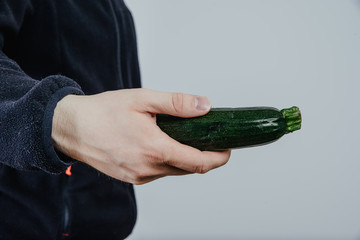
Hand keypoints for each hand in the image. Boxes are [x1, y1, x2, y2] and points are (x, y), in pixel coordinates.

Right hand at [52, 88, 230, 183]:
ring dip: (185, 159)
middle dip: (204, 158)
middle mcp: (148, 169)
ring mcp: (138, 176)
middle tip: (209, 140)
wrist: (71, 128)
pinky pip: (158, 173)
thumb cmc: (103, 112)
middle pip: (188, 169)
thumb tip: (205, 105)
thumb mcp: (143, 100)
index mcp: (154, 149)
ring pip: (173, 171)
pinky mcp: (130, 178)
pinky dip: (168, 162)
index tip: (227, 149)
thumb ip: (177, 104)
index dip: (218, 158)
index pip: (198, 163)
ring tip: (185, 140)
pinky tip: (163, 146)